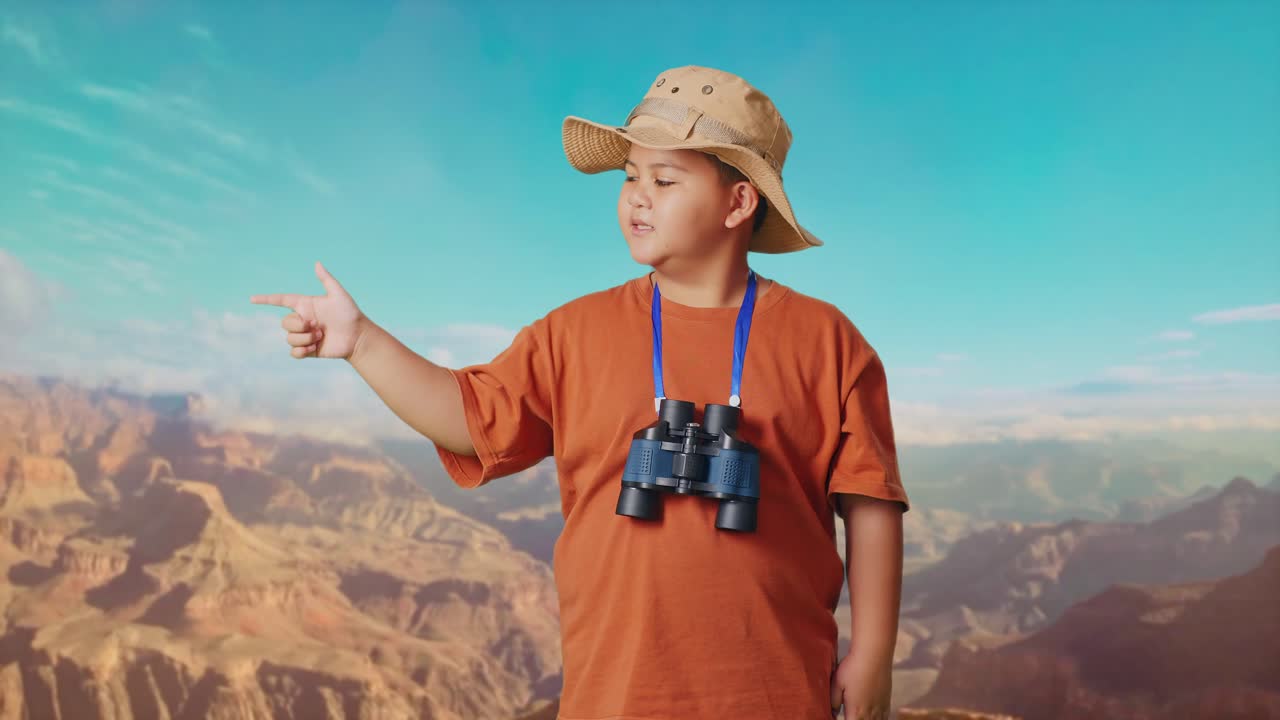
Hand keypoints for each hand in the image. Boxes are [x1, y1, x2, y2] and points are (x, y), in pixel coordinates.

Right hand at [250, 261, 367, 359]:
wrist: (357, 336)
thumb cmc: (350, 314)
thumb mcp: (338, 294)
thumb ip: (326, 279)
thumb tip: (317, 263)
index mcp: (305, 305)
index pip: (281, 300)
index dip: (266, 299)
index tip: (252, 299)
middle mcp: (302, 320)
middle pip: (285, 323)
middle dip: (299, 326)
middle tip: (318, 327)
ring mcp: (304, 335)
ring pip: (289, 338)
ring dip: (305, 338)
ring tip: (321, 336)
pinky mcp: (308, 349)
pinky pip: (293, 352)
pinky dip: (302, 350)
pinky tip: (315, 347)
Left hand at [830, 652, 891, 719]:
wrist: (874, 655)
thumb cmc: (853, 668)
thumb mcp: (836, 683)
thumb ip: (833, 702)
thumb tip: (832, 713)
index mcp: (855, 712)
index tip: (840, 717)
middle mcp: (870, 714)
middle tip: (849, 715)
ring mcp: (881, 708)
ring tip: (860, 715)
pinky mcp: (887, 701)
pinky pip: (885, 718)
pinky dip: (878, 719)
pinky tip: (873, 717)